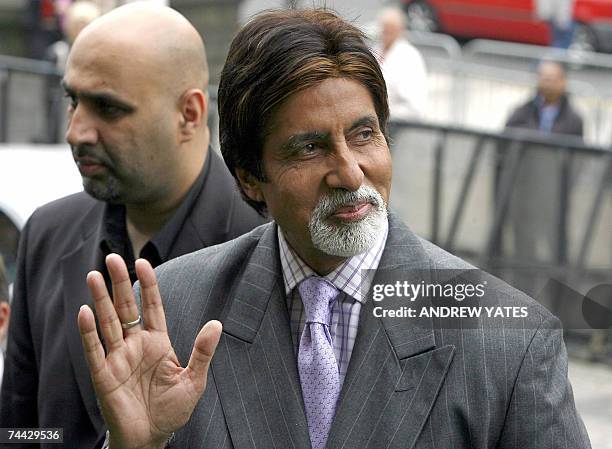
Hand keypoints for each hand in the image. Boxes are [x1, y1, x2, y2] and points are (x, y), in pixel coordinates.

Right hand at [78, 254, 221, 448]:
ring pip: (108, 323)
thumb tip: (216, 323)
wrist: (151, 438)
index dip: (147, 284)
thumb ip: (203, 352)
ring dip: (100, 300)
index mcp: (157, 342)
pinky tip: (84, 312)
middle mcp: (136, 345)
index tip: (142, 262)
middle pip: (126, 307)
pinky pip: (95, 350)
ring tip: (94, 275)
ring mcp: (118, 358)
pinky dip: (89, 332)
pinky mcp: (104, 375)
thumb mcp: (193, 379)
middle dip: (119, 282)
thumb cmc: (172, 409)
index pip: (151, 306)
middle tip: (113, 257)